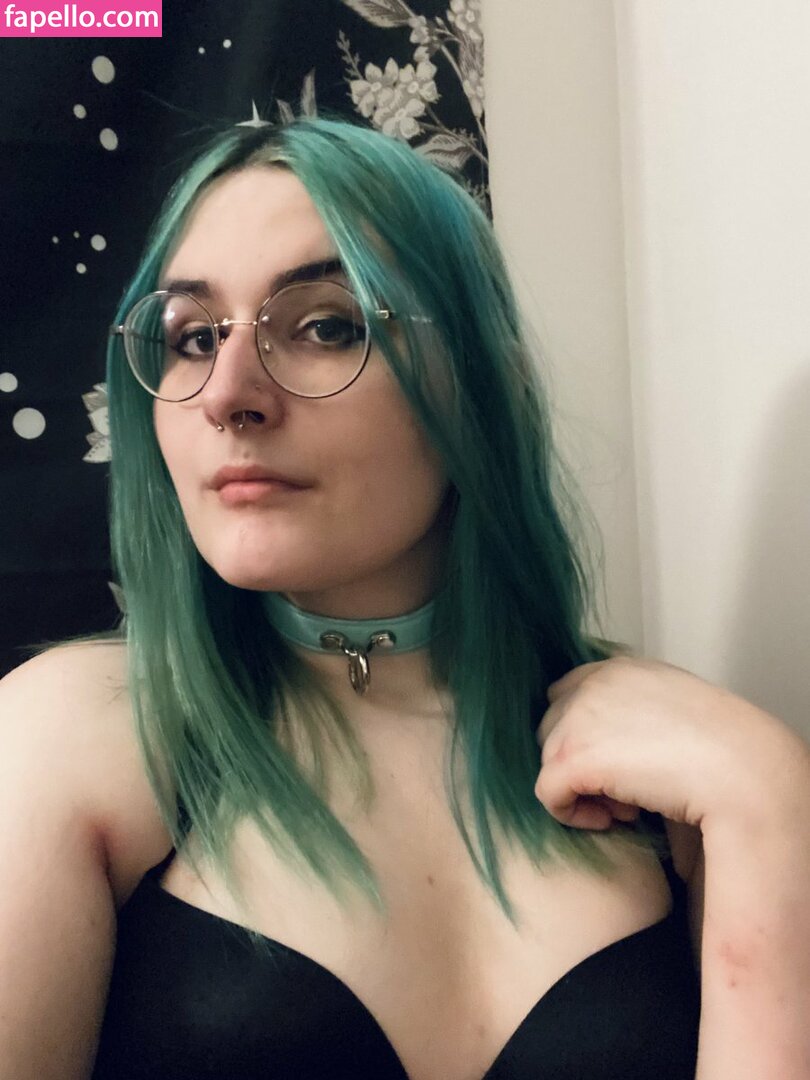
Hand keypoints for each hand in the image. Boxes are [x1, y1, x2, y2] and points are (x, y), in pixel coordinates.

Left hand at [534, 655, 793, 831]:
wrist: (740, 769)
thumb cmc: (720, 745)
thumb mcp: (672, 705)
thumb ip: (633, 706)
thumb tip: (609, 737)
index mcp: (617, 668)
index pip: (567, 694)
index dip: (581, 733)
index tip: (615, 760)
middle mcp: (591, 684)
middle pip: (552, 726)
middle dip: (579, 760)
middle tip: (624, 789)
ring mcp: (578, 718)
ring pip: (548, 759)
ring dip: (580, 787)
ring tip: (627, 805)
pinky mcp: (573, 757)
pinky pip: (547, 792)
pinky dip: (572, 814)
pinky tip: (609, 820)